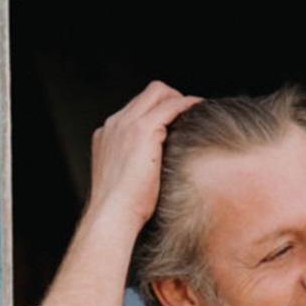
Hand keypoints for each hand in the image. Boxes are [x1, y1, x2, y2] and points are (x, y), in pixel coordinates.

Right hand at [83, 81, 200, 237]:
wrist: (112, 214)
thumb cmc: (122, 208)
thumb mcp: (125, 179)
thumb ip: (136, 163)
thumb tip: (160, 166)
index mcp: (107, 135)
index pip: (135, 109)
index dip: (157, 111)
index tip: (176, 121)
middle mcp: (114, 124)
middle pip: (147, 94)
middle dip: (171, 98)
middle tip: (189, 113)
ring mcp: (126, 124)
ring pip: (158, 92)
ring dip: (180, 99)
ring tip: (197, 111)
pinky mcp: (142, 129)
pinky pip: (170, 105)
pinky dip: (187, 104)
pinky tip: (199, 111)